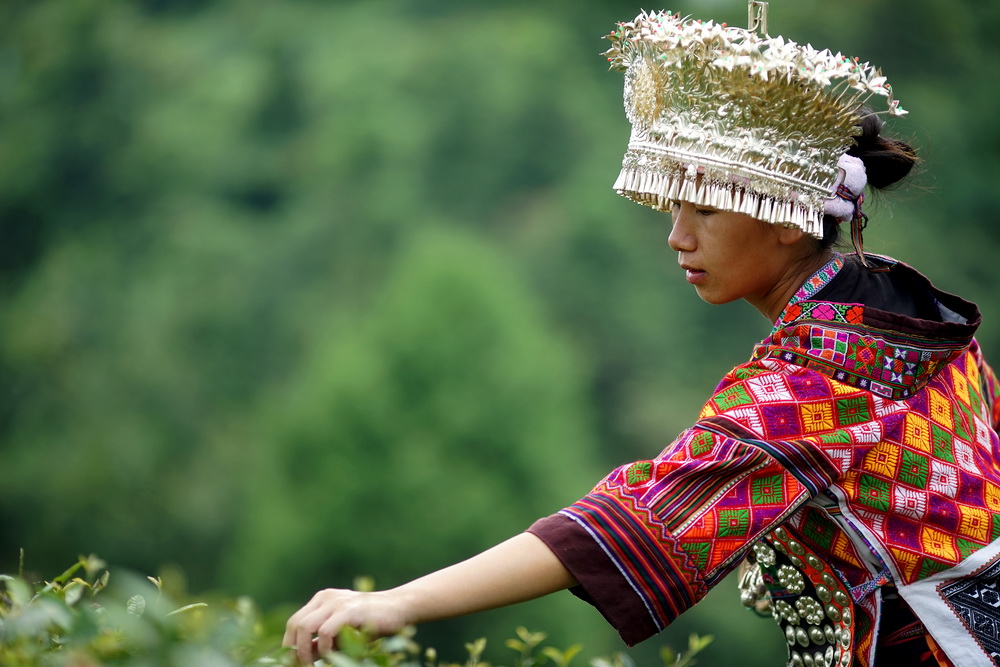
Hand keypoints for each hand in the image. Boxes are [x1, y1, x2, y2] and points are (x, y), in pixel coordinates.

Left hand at [282, 588, 411, 663]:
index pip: (294, 622)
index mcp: (322, 599)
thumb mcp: (342, 633)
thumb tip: (302, 658)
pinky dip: (324, 648)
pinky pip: (326, 631)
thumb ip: (322, 642)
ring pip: (306, 627)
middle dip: (293, 650)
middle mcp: (326, 597)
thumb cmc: (371, 622)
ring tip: (312, 666)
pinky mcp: (350, 610)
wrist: (399, 608)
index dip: (289, 645)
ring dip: (304, 651)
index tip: (292, 664)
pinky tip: (332, 657)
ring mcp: (337, 602)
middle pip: (296, 624)